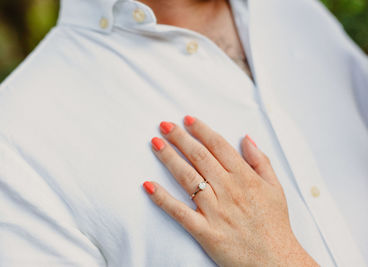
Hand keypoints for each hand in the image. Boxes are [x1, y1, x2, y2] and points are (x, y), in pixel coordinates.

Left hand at [142, 116, 318, 266]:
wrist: (276, 261)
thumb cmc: (275, 225)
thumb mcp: (276, 188)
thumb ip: (260, 161)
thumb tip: (246, 138)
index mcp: (245, 178)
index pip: (218, 146)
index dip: (201, 130)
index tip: (187, 120)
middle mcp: (228, 190)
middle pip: (199, 157)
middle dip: (180, 138)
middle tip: (164, 125)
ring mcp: (215, 210)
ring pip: (187, 178)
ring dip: (169, 158)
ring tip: (156, 144)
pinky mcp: (205, 231)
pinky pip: (179, 212)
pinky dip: (162, 199)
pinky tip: (149, 186)